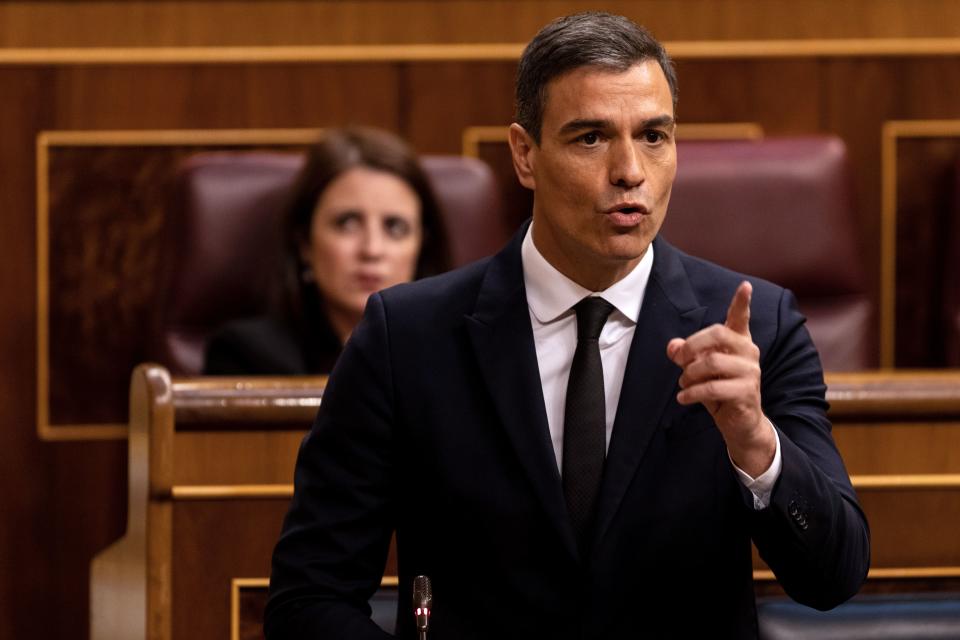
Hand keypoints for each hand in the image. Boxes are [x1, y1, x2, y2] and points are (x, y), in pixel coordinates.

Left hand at [666, 281, 774, 475]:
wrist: (740, 424)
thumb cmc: (719, 392)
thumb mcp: (698, 371)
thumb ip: (686, 355)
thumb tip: (672, 346)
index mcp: (739, 342)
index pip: (741, 318)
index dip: (742, 302)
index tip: (745, 285)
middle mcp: (749, 352)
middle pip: (717, 333)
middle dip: (691, 345)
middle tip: (678, 360)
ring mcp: (750, 372)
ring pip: (712, 362)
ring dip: (689, 374)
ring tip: (683, 385)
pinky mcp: (746, 392)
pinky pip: (714, 387)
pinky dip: (692, 392)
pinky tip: (683, 398)